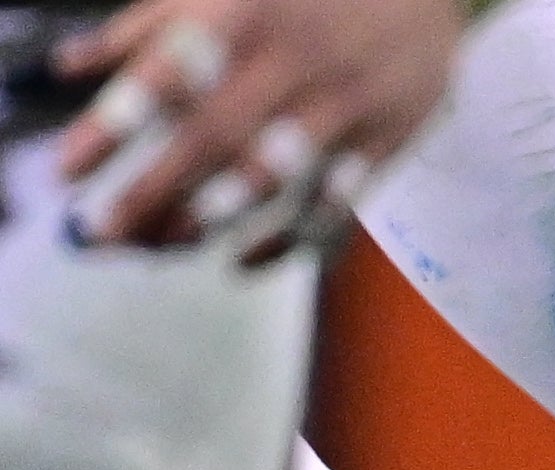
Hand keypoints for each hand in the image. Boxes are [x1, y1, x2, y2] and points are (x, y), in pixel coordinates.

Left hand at [56, 0, 465, 260]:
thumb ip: (145, 27)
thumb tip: (67, 68)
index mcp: (242, 10)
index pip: (167, 75)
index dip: (113, 125)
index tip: (69, 170)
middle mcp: (295, 58)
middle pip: (212, 137)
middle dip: (152, 190)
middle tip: (102, 233)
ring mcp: (346, 104)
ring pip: (273, 175)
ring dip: (213, 217)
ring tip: (165, 244)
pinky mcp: (388, 140)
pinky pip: (333, 205)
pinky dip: (286, 242)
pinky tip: (241, 261)